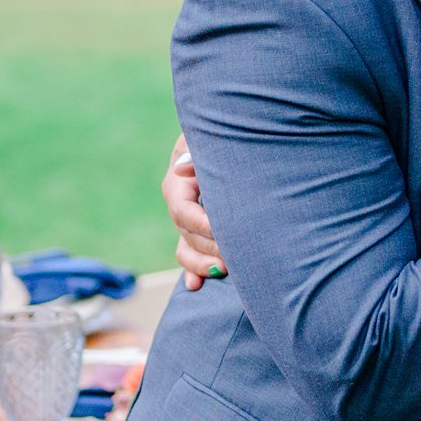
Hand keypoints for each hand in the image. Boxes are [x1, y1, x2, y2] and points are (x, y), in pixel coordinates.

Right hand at [164, 133, 226, 290]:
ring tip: (222, 271)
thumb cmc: (229, 135)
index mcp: (180, 179)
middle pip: (185, 232)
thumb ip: (200, 156)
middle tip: (234, 257)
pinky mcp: (201, 230)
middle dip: (208, 247)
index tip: (220, 232)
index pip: (181, 209)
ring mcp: (190, 217)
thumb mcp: (213, 140)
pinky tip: (195, 285)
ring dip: (200, 263)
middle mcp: (181, 201)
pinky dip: (193, 270)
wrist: (241, 135)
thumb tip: (182, 170)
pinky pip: (190, 253)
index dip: (199, 224)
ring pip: (185, 247)